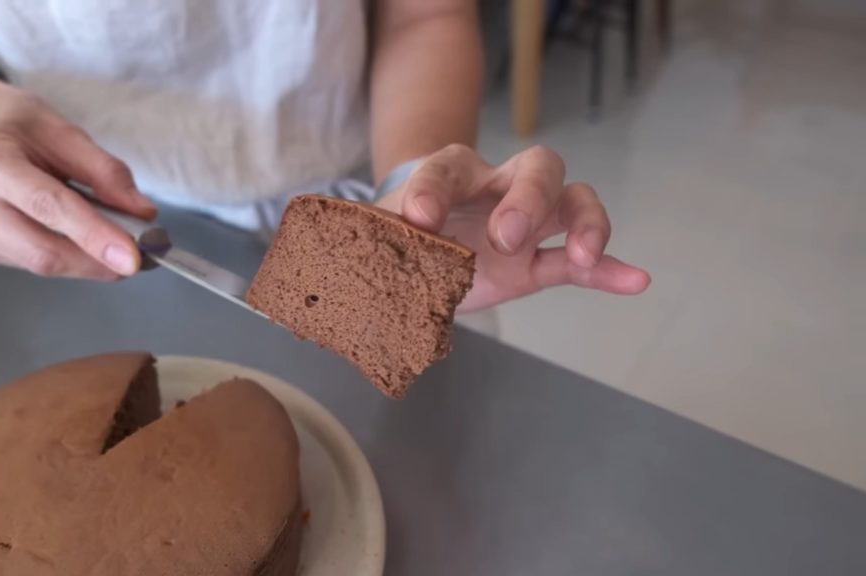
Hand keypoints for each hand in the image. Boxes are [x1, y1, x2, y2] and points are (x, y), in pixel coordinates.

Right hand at [0, 82, 155, 279]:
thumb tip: (143, 215)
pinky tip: (67, 236)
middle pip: (42, 250)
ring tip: (108, 243)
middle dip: (97, 261)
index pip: (49, 206)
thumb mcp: (63, 131)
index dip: (94, 236)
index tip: (133, 259)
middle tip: (137, 259)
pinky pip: (25, 262)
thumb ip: (105, 173)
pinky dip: (59, 255)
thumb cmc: (13, 123)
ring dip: (83, 261)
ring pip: (36, 263)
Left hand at [376, 144, 649, 311]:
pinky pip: (581, 260)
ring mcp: (529, 220)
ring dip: (583, 223)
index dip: (434, 191)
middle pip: (535, 165)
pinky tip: (635, 280)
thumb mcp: (374, 239)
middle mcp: (498, 186)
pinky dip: (609, 268)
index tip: (419, 222)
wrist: (421, 244)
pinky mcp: (542, 260)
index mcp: (448, 176)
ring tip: (581, 256)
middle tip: (506, 237)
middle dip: (526, 198)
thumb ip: (357, 247)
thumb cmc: (399, 234)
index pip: (446, 168)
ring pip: (573, 198)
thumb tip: (314, 268)